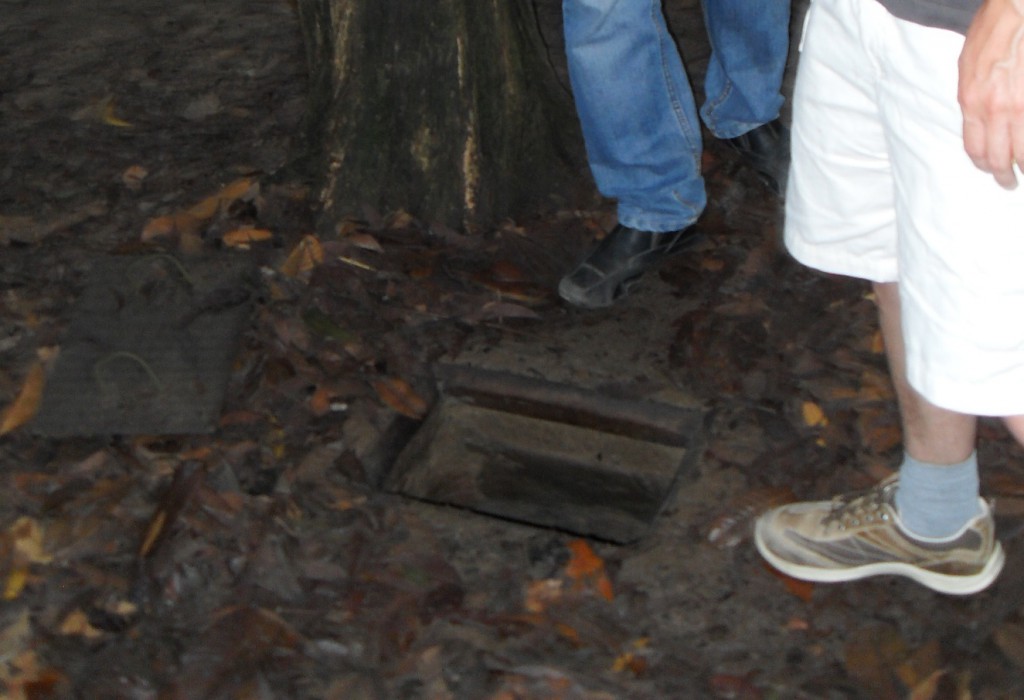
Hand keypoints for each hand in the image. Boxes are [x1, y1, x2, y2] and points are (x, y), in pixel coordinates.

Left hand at [958, 0, 1023, 188]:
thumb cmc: (993, 27)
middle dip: (1004, 175)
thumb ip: (973, 95)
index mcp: (971, 101)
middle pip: (998, 157)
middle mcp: (995, 108)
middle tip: (1010, 182)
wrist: (1017, 6)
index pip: (975, 148)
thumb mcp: (968, 64)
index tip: (991, 170)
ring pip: (1023, 151)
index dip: (984, 165)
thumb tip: (979, 116)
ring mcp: (1020, 106)